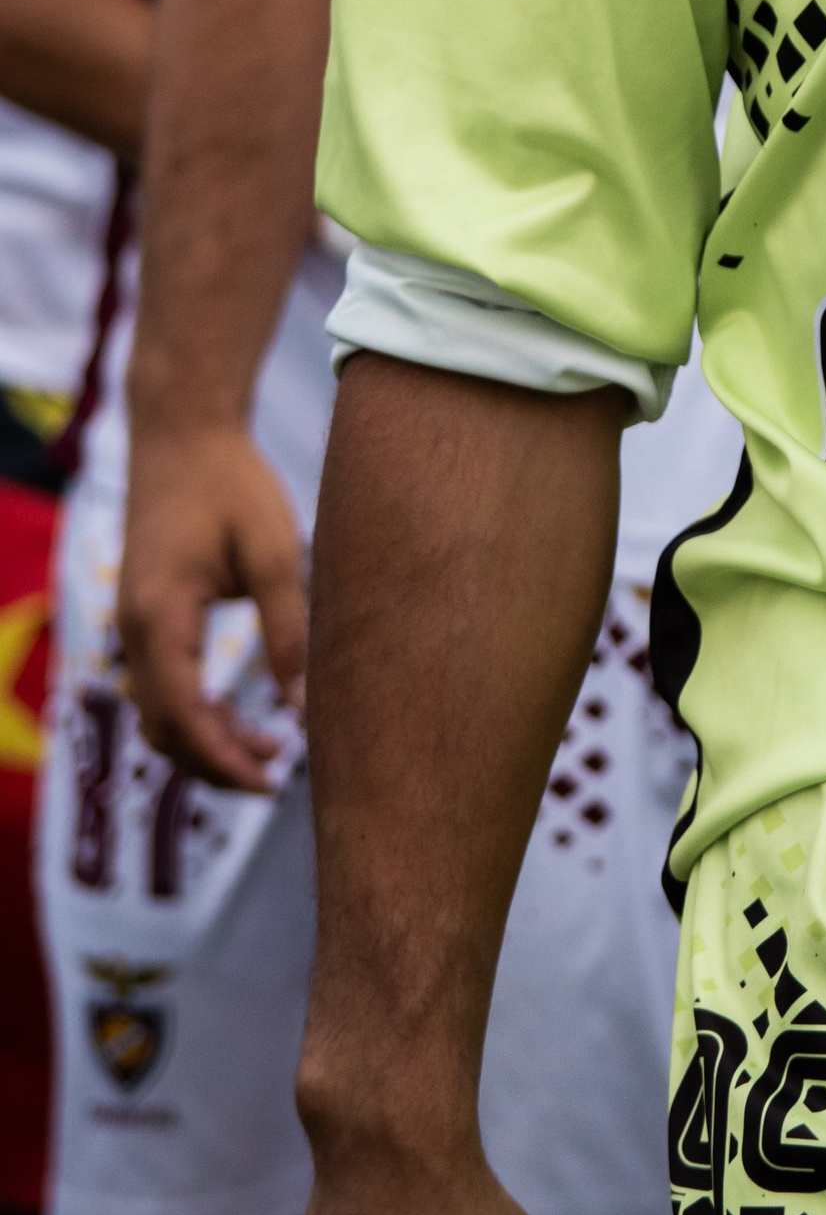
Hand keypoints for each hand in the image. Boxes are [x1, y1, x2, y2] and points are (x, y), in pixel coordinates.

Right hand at [117, 421, 307, 790]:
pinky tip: (239, 714)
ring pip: (157, 713)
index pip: (182, 716)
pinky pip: (160, 687)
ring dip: (204, 742)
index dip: (222, 759)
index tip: (270, 782)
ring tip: (267, 748)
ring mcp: (132, 626)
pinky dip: (193, 713)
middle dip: (214, 764)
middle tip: (275, 776)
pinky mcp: (144, 618)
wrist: (183, 433)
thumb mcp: (274, 552)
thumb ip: (289, 630)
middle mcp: (133, 630)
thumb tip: (303, 704)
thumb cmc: (232, 484)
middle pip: (162, 728)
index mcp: (160, 617)